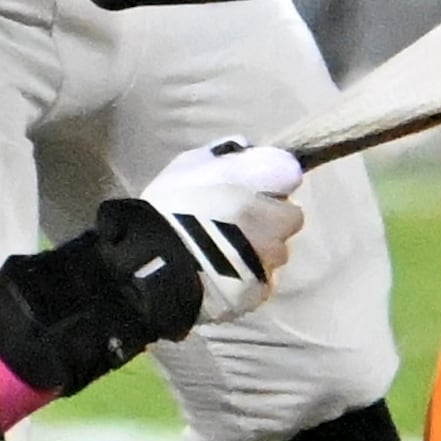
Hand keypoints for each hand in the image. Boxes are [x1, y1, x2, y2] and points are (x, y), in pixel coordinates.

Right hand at [137, 140, 306, 325]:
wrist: (150, 263)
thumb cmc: (168, 206)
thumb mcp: (189, 165)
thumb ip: (224, 155)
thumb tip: (247, 150)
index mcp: (264, 182)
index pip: (289, 175)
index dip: (271, 182)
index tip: (252, 189)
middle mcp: (278, 219)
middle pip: (290, 217)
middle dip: (270, 219)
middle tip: (236, 224)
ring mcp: (271, 258)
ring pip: (277, 252)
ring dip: (260, 250)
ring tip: (223, 252)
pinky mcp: (260, 290)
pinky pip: (263, 281)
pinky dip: (249, 278)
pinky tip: (222, 275)